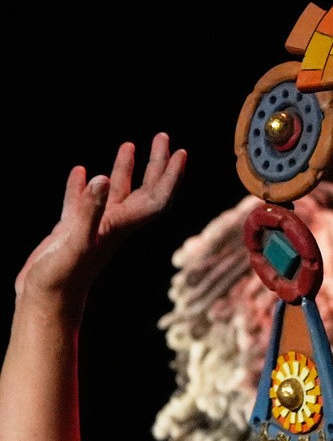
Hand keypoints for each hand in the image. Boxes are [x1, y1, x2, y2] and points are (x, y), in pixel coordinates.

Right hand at [14, 133, 186, 320]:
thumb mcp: (74, 241)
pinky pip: (80, 203)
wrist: (44, 303)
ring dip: (124, 170)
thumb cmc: (61, 278)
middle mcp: (112, 225)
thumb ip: (88, 210)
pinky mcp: (71, 233)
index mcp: (120, 226)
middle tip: (162, 137)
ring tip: (128, 145)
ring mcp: (92, 228)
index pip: (156, 197)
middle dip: (156, 164)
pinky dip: (81, 186)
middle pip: (144, 190)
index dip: (171, 175)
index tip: (181, 152)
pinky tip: (78, 171)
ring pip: (115, 193)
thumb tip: (103, 179)